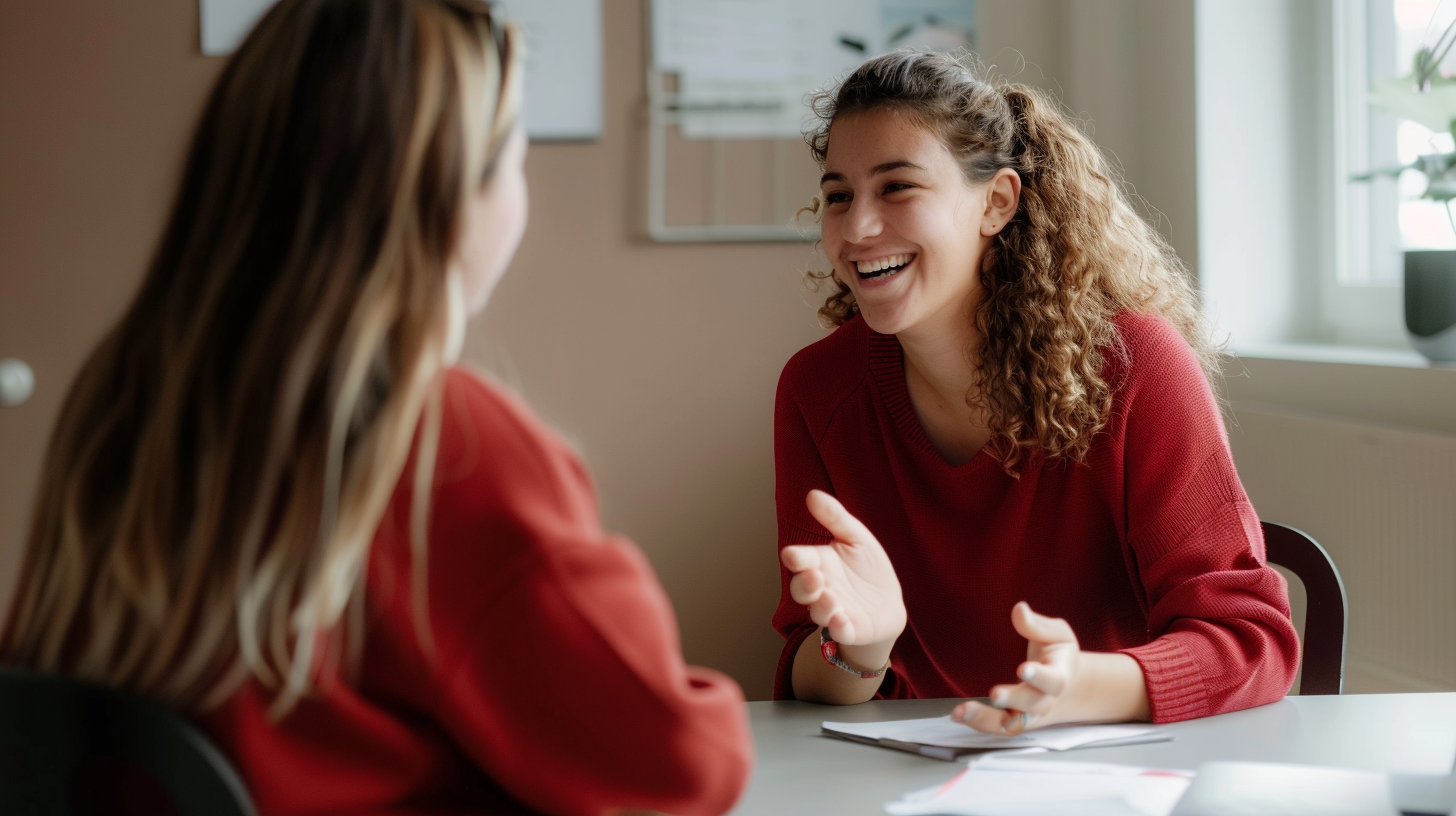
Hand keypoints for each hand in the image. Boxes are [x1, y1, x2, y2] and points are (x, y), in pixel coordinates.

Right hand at [779, 490, 905, 646]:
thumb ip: (835, 517)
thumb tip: (812, 494)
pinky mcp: (850, 629)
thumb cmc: (867, 567)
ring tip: (830, 598)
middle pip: (801, 590)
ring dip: (821, 607)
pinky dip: (838, 628)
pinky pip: (840, 632)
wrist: (888, 602)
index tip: (791, 554)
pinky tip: (841, 619)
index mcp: (819, 563)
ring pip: (818, 613)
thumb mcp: (856, 537)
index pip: (801, 560)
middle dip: (804, 585)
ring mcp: (833, 611)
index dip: (796, 558)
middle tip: (814, 576)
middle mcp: (821, 589)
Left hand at [952, 602, 1079, 734]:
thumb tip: (1019, 610)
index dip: (1040, 676)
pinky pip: (997, 727)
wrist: (1064, 683)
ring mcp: (1028, 713)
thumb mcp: (1056, 634)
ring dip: (986, 719)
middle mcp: (1045, 699)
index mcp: (1060, 675)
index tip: (1024, 668)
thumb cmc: (1056, 653)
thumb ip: (1038, 625)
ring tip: (962, 711)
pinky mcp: (1012, 720)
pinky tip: (958, 714)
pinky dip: (978, 723)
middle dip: (1013, 699)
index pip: (1054, 680)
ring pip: (1011, 723)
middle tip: (995, 694)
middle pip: (1032, 705)